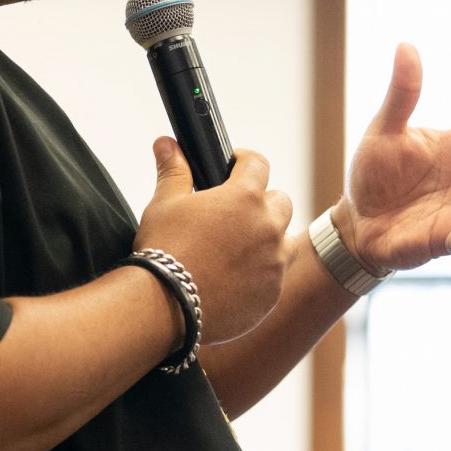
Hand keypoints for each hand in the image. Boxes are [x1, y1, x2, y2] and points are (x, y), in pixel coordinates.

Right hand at [134, 141, 292, 346]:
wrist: (165, 306)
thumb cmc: (163, 250)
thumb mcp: (164, 204)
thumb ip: (173, 171)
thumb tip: (167, 143)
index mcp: (245, 197)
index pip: (259, 164)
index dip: (245, 161)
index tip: (235, 166)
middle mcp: (268, 227)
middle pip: (281, 202)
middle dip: (262, 202)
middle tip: (236, 213)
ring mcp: (274, 263)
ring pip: (287, 241)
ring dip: (271, 239)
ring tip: (242, 247)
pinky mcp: (272, 295)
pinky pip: (276, 277)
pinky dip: (263, 274)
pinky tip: (237, 278)